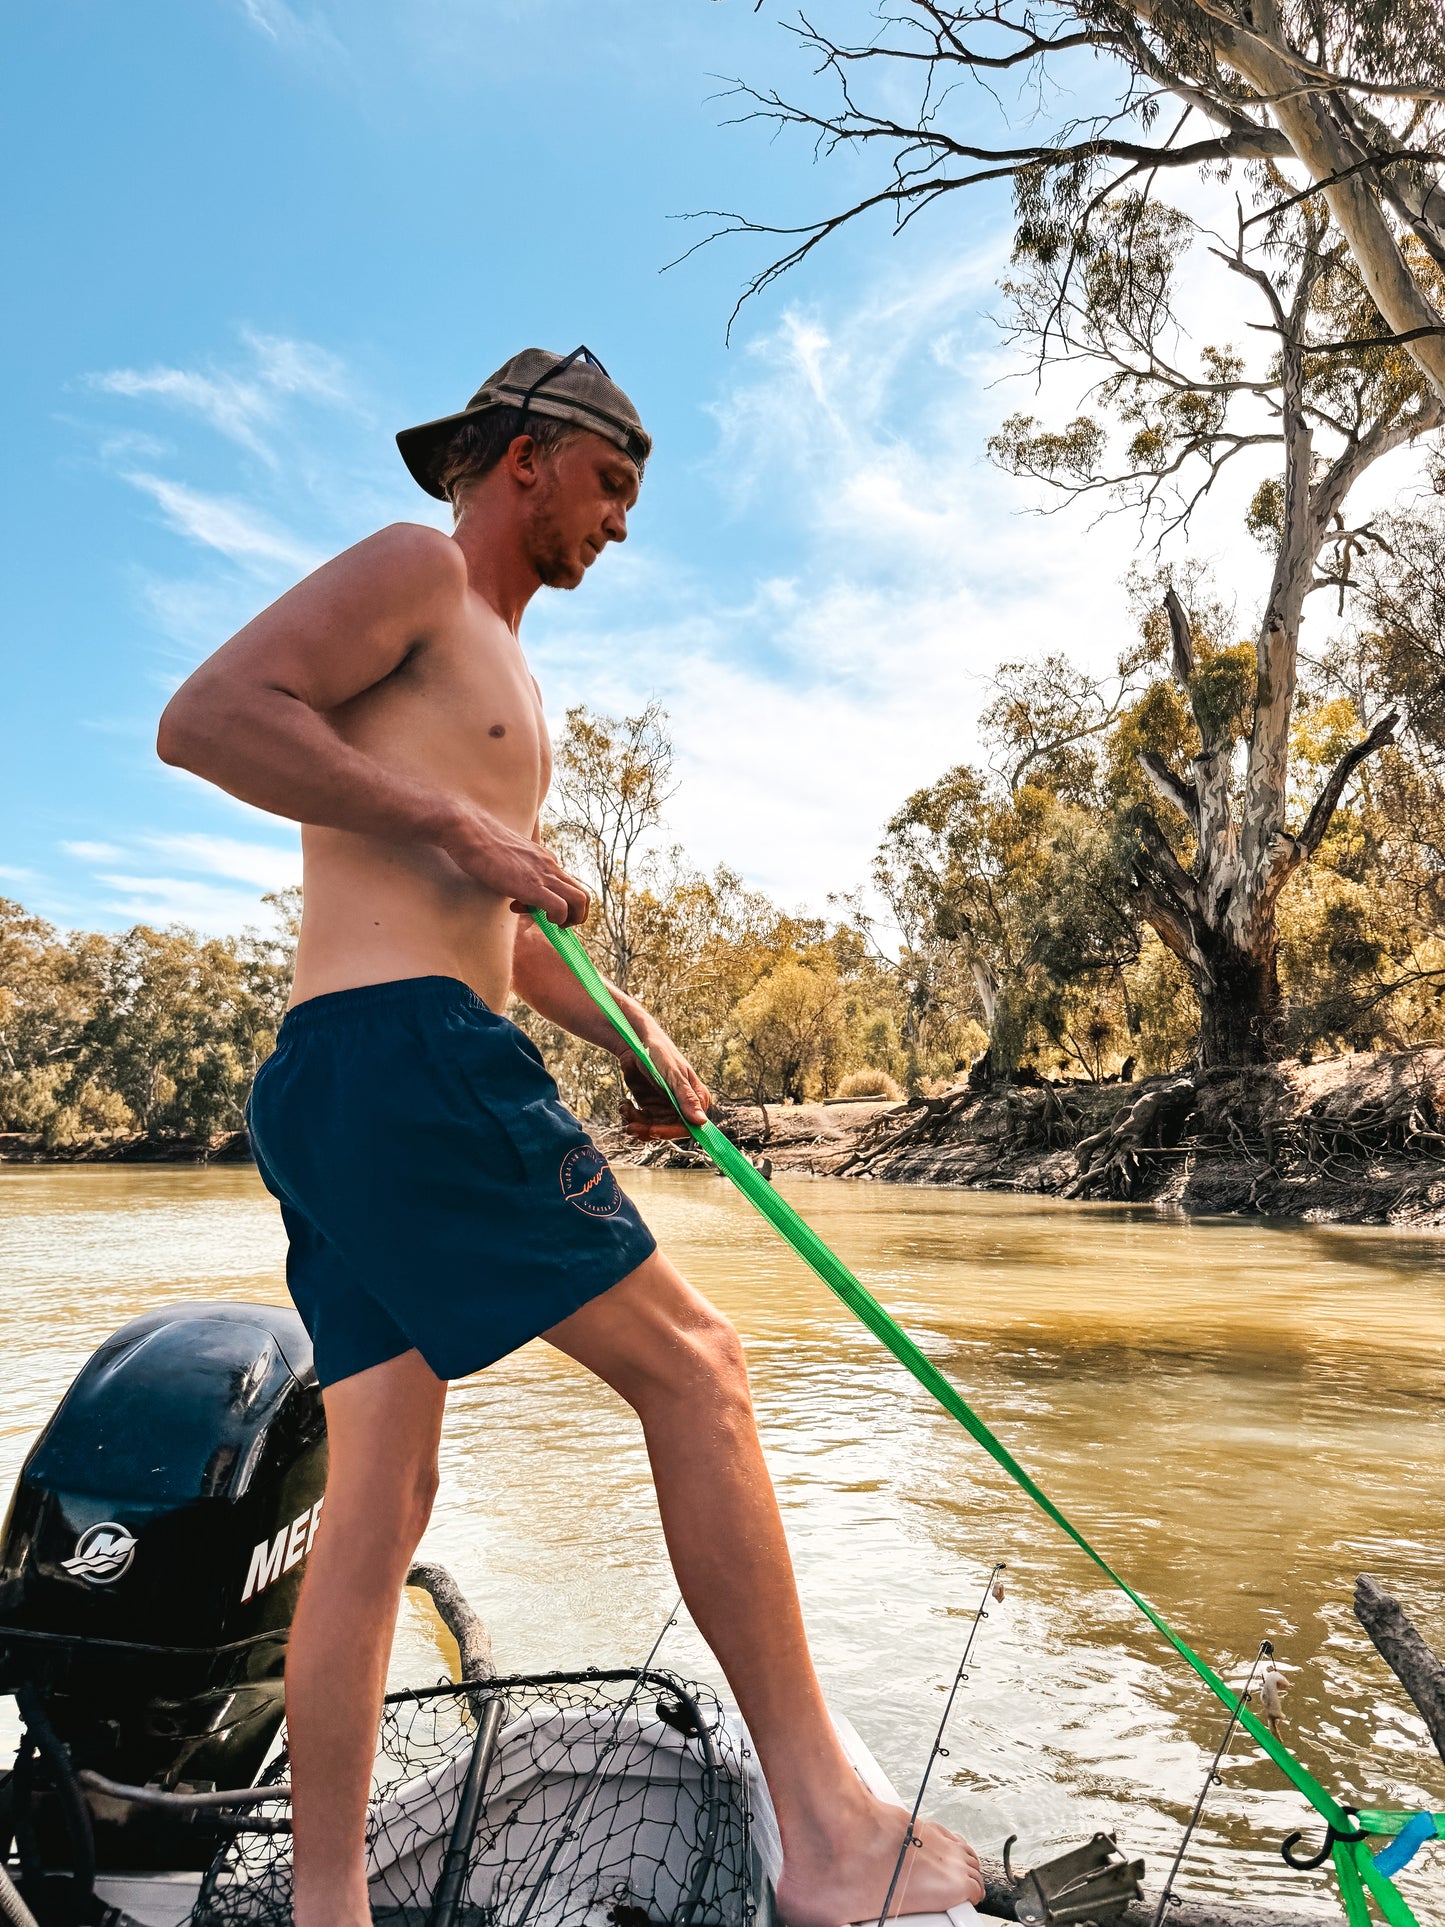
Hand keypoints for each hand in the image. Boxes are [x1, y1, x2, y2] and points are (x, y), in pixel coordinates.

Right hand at [440, 805, 589, 926]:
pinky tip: (538, 918)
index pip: (568, 885)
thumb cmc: (480, 844)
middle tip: (556, 924)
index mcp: (545, 859)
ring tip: (553, 924)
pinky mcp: (532, 885)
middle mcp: (550, 865)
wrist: (468, 831)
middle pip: (583, 894)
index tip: (536, 909)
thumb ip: (516, 874)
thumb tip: (515, 893)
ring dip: (572, 919)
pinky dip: (556, 919)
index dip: (560, 903)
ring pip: (580, 901)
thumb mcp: (507, 860)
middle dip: (577, 916)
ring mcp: (544, 874)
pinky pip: (560, 907)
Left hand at [618, 1034, 712, 1139]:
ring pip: (652, 1128)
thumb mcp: (673, 1076)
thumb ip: (686, 1099)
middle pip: (668, 1130)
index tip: (653, 1131)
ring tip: (625, 1109)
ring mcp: (666, 1107)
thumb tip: (701, 1122)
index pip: (688, 1126)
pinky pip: (642, 1121)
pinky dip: (631, 1116)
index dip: (671, 1132)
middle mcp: (683, 1106)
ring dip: (637, 1123)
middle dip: (648, 1129)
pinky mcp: (651, 1107)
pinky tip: (624, 1104)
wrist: (635, 1042)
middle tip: (630, 1127)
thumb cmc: (660, 1053)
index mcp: (697, 1099)